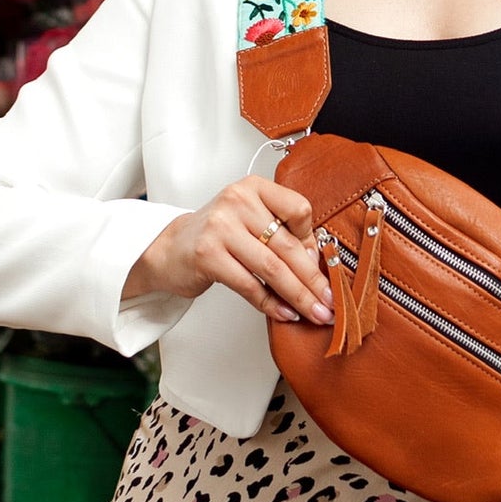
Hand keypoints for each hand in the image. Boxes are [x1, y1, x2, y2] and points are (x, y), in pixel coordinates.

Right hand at [124, 176, 334, 326]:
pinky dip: (271, 303)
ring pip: (272, 267)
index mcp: (253, 188)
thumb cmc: (217, 236)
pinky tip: (285, 313)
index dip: (312, 241)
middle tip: (330, 302)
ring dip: (298, 295)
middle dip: (313, 279)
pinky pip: (249, 285)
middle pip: (288, 244)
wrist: (170, 248)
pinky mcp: (208, 255)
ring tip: (315, 312)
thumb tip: (317, 264)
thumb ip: (280, 233)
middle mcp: (237, 201)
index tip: (318, 265)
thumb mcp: (249, 221)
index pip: (298, 209)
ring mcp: (220, 227)